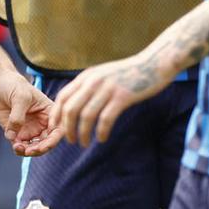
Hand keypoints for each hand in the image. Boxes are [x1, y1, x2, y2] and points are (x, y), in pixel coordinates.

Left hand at [0, 70, 62, 156]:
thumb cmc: (14, 85)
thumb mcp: (20, 97)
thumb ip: (18, 116)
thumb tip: (13, 136)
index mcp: (50, 113)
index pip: (57, 130)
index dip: (53, 141)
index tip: (43, 146)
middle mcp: (42, 123)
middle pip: (46, 142)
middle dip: (39, 149)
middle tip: (29, 151)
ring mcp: (30, 129)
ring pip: (33, 147)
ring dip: (28, 151)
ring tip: (19, 148)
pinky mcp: (17, 132)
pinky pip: (20, 145)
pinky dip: (18, 148)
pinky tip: (14, 144)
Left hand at [49, 53, 173, 146]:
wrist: (152, 64)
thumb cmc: (127, 73)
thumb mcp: (102, 74)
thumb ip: (88, 86)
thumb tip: (74, 104)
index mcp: (86, 76)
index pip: (63, 97)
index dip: (56, 114)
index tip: (55, 128)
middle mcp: (93, 81)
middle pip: (71, 109)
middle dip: (67, 128)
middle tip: (70, 141)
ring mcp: (107, 89)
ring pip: (86, 116)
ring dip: (82, 133)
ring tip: (83, 143)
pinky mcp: (122, 97)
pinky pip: (106, 119)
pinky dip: (101, 131)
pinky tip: (102, 139)